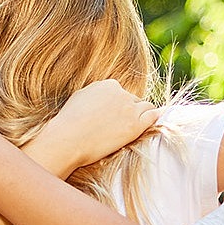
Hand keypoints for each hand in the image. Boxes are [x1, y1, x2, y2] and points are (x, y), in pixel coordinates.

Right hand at [33, 80, 160, 168]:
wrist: (68, 139)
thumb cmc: (69, 122)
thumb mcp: (80, 98)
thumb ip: (95, 94)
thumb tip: (103, 98)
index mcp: (108, 85)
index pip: (121, 93)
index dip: (120, 105)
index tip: (116, 115)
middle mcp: (121, 94)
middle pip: (134, 100)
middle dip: (130, 111)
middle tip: (122, 125)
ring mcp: (130, 109)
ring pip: (146, 107)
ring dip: (143, 114)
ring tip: (138, 124)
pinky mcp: (135, 126)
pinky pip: (153, 116)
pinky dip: (154, 117)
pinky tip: (155, 121)